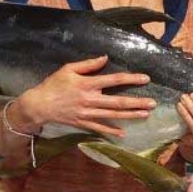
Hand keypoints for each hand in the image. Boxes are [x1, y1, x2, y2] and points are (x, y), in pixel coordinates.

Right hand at [16, 55, 154, 137]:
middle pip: (118, 102)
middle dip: (137, 102)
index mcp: (87, 84)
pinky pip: (100, 127)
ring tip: (145, 114)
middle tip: (153, 103)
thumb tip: (105, 58)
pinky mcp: (83, 123)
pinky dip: (111, 131)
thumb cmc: (54, 84)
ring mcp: (87, 113)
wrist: (39, 105)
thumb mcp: (69, 69)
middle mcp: (90, 99)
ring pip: (113, 115)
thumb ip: (88, 64)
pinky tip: (123, 133)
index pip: (113, 80)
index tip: (145, 79)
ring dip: (130, 115)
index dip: (130, 79)